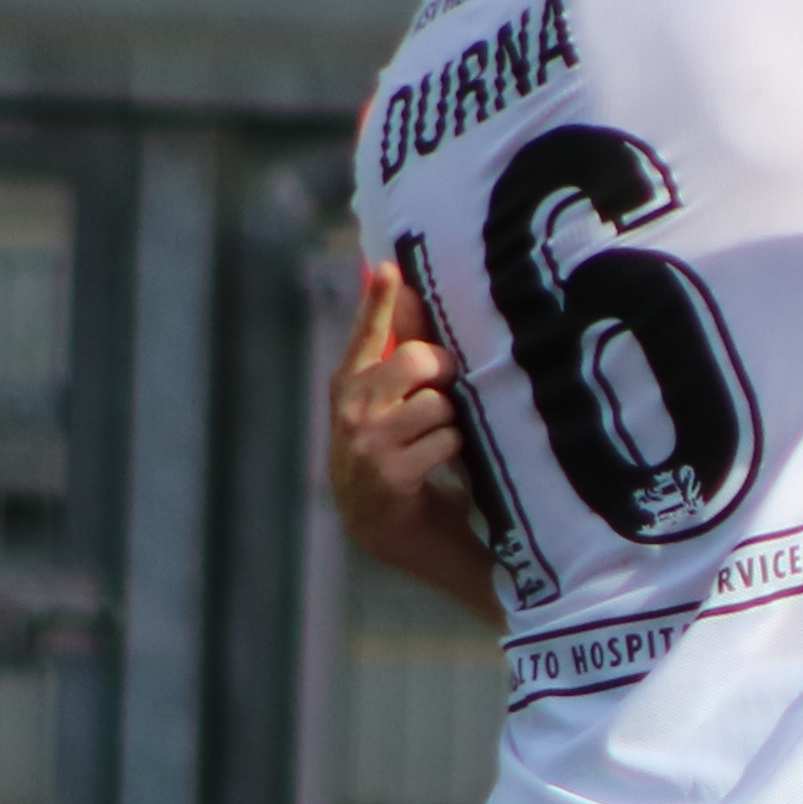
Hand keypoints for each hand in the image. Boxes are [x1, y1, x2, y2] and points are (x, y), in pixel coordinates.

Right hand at [327, 255, 502, 616]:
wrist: (391, 534)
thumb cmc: (397, 460)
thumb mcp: (392, 408)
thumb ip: (401, 356)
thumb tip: (410, 294)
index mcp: (347, 384)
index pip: (366, 332)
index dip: (378, 300)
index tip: (388, 269)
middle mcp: (350, 408)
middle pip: (417, 359)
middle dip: (444, 373)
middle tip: (446, 393)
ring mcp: (367, 441)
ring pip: (438, 403)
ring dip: (451, 423)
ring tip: (439, 444)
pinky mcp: (390, 472)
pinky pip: (447, 439)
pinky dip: (454, 454)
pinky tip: (439, 472)